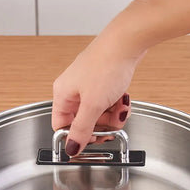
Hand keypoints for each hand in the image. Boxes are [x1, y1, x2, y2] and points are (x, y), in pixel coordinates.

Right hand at [52, 37, 144, 155]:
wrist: (128, 42)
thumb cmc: (106, 65)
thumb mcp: (93, 105)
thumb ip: (82, 129)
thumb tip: (71, 148)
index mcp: (63, 94)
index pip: (62, 126)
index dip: (77, 137)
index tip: (93, 141)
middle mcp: (73, 89)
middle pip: (84, 121)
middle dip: (101, 125)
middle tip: (112, 126)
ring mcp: (89, 84)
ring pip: (99, 112)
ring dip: (113, 116)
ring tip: (121, 109)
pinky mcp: (103, 81)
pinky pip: (108, 102)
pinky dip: (117, 105)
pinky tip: (124, 100)